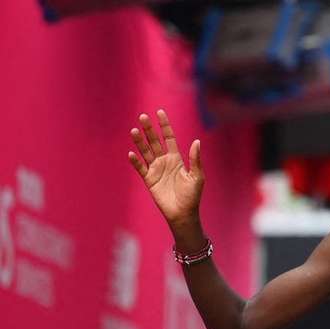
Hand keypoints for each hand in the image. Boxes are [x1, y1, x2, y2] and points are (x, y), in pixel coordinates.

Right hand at [127, 109, 203, 230]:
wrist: (183, 213)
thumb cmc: (192, 196)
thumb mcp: (197, 176)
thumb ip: (195, 159)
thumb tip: (197, 141)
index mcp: (177, 159)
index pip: (169, 138)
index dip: (165, 126)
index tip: (160, 112)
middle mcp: (165, 161)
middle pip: (155, 141)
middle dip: (149, 129)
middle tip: (143, 117)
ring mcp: (156, 170)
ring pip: (146, 152)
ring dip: (140, 142)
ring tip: (134, 130)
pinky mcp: (149, 180)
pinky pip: (140, 168)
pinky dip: (136, 161)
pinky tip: (131, 153)